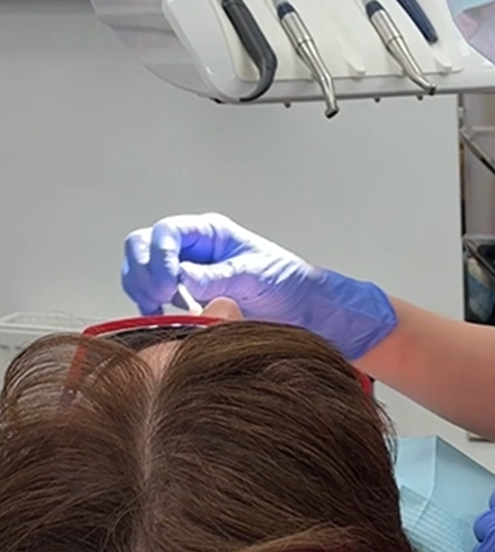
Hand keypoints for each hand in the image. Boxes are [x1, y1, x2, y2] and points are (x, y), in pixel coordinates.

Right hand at [121, 213, 396, 359]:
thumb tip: (181, 279)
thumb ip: (217, 276)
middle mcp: (191, 248)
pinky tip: (163, 319)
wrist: (300, 310)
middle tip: (160, 299)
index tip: (170, 284)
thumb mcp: (254, 275)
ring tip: (161, 310)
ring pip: (138, 271)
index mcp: (209, 233)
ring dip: (142, 290)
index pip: (165, 232)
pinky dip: (147, 307)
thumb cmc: (284, 282)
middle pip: (142, 246)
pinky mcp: (181, 297)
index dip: (159, 255)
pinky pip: (148, 296)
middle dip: (143, 271)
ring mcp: (182, 272)